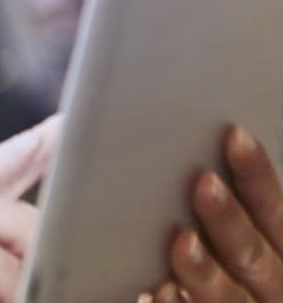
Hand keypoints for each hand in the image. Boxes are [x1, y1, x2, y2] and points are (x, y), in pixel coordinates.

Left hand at [141, 126, 282, 302]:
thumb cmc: (235, 263)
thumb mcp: (252, 236)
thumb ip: (236, 208)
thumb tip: (207, 150)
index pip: (275, 211)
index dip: (257, 176)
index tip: (235, 137)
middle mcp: (273, 285)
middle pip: (252, 254)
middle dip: (229, 219)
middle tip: (205, 184)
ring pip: (228, 294)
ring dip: (204, 269)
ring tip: (182, 243)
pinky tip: (152, 293)